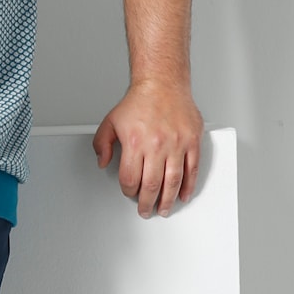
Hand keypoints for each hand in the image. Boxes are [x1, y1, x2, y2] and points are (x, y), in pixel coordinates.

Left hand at [92, 81, 202, 217]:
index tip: (130, 193)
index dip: (128, 191)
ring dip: (167, 200)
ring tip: (163, 209)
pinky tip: (183, 194)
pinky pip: (192, 170)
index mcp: (135, 142)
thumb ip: (102, 143)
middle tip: (146, 210)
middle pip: (151, 185)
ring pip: (172, 181)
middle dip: (147, 203)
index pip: (130, 178)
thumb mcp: (111, 121)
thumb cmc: (139, 101)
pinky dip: (188, 186)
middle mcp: (156, 145)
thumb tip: (102, 162)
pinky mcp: (192, 142)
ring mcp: (176, 145)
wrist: (162, 83)